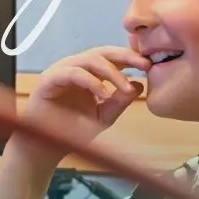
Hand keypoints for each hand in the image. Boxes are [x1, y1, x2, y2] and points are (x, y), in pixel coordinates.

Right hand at [14, 45, 150, 162]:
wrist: (47, 147)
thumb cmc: (73, 130)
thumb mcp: (104, 116)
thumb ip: (120, 102)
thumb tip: (139, 85)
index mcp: (89, 73)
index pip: (111, 57)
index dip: (131, 58)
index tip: (150, 65)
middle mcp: (75, 67)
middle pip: (102, 51)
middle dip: (125, 56)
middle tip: (144, 64)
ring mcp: (61, 71)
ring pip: (89, 59)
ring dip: (111, 72)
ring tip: (126, 88)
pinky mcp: (49, 79)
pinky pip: (73, 73)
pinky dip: (91, 82)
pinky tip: (104, 95)